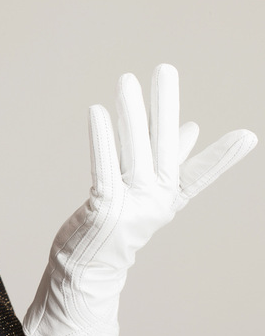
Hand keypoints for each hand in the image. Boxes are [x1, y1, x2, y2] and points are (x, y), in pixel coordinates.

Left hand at [23, 63, 257, 335]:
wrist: (89, 266)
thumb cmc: (116, 226)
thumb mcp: (146, 194)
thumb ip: (167, 161)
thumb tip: (191, 128)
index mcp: (167, 199)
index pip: (199, 175)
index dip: (221, 157)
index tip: (247, 137)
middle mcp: (154, 201)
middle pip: (164, 148)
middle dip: (165, 107)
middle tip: (166, 69)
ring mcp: (130, 205)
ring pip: (133, 151)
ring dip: (131, 114)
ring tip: (127, 80)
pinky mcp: (103, 206)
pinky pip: (104, 167)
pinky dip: (101, 139)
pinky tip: (97, 112)